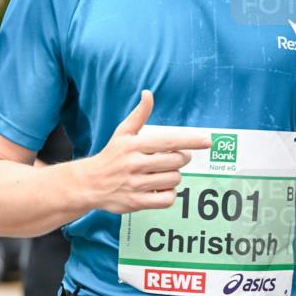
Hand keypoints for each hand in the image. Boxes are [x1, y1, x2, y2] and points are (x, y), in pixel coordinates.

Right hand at [79, 90, 210, 213]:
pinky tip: (160, 189)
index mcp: (133, 145)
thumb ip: (138, 115)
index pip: (169, 142)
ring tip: (161, 175)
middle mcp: (134, 164)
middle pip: (176, 162)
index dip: (190, 141)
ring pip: (173, 180)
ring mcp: (135, 184)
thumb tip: (148, 93)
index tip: (207, 141)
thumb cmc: (110, 156)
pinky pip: (166, 199)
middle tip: (173, 159)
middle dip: (180, 159)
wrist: (88, 184)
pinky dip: (169, 194)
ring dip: (173, 177)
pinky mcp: (135, 202)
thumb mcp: (122, 134)